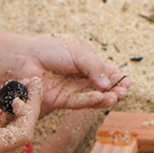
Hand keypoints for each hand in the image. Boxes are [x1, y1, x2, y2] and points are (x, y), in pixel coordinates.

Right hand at [0, 83, 42, 152]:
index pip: (24, 131)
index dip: (29, 111)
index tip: (22, 93)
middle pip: (24, 131)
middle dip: (29, 107)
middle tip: (30, 84)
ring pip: (16, 135)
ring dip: (21, 114)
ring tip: (20, 92)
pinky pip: (7, 139)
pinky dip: (10, 122)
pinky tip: (6, 109)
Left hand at [7, 35, 131, 110]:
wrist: (26, 58)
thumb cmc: (51, 49)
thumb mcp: (78, 53)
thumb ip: (95, 67)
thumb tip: (108, 83)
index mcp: (87, 63)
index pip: (107, 74)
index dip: (118, 79)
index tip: (127, 82)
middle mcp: (81, 78)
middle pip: (103, 88)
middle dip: (115, 91)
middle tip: (122, 92)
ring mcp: (73, 90)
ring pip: (94, 98)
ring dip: (106, 98)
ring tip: (114, 96)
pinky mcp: (62, 101)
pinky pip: (80, 103)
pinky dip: (91, 101)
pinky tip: (99, 97)